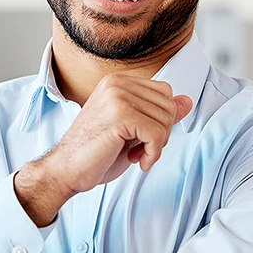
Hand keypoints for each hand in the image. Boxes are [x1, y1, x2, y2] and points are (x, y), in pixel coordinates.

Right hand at [15, 75, 192, 225]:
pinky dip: (152, 154)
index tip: (141, 139)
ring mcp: (118, 97)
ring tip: (134, 154)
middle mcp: (117, 84)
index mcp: (118, 82)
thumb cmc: (94, 153)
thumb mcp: (132, 131)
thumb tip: (187, 101)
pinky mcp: (121, 115)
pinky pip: (157, 134)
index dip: (160, 121)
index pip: (165, 93)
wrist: (65, 169)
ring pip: (166, 120)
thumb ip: (158, 114)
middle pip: (169, 106)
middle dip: (160, 134)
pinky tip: (135, 161)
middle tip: (138, 150)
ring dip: (155, 146)